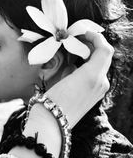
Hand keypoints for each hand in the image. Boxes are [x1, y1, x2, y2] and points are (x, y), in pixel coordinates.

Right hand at [24, 31, 113, 157]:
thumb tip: (76, 60)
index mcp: (93, 76)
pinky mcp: (95, 97)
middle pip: (104, 56)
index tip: (84, 33)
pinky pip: (98, 76)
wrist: (52, 124)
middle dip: (94, 45)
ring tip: (77, 51)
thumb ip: (72, 63)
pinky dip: (91, 67)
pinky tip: (78, 66)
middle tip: (79, 40)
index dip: (96, 37)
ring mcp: (100, 91)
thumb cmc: (52, 99)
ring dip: (93, 55)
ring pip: (102, 66)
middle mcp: (101, 83)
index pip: (104, 49)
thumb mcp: (60, 76)